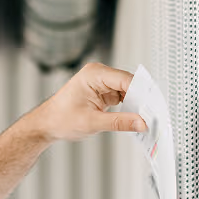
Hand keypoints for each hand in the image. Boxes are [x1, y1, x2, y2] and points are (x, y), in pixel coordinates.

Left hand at [31, 61, 147, 142]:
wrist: (46, 125)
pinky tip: (135, 117)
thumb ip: (119, 122)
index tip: (152, 108)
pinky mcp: (103, 91)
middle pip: (129, 83)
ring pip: (128, 90)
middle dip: (140, 99)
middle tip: (152, 116)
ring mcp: (102, 82)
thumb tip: (141, 123)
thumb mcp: (92, 123)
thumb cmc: (60, 120)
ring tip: (145, 119)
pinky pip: (122, 96)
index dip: (141, 94)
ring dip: (135, 104)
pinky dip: (129, 107)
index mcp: (94, 74)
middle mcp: (99, 74)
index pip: (126, 80)